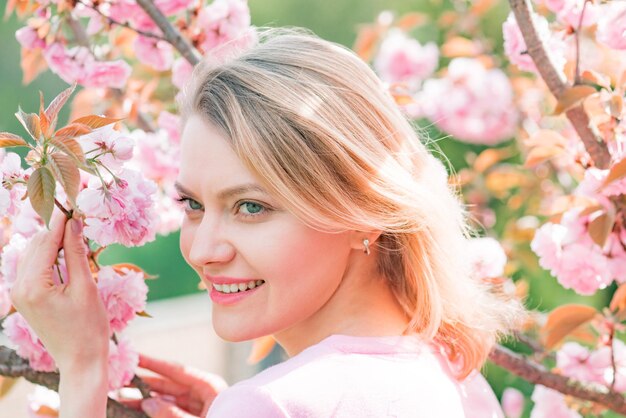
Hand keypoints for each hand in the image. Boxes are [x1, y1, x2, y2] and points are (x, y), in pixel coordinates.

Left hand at [10, 210, 109, 372]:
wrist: (80, 360)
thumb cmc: (88, 327)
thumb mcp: (86, 287)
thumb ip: (77, 253)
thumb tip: (73, 224)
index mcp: (32, 286)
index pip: (46, 242)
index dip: (61, 221)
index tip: (72, 202)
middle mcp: (18, 287)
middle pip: (36, 246)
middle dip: (57, 230)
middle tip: (79, 216)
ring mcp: (19, 294)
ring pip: (34, 255)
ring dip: (54, 243)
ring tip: (77, 233)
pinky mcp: (25, 298)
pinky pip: (35, 268)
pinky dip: (50, 257)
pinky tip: (68, 253)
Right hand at [128, 353, 227, 417]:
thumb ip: (172, 414)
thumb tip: (147, 402)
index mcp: (209, 387)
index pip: (177, 371)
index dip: (154, 364)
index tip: (134, 357)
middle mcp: (203, 395)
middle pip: (168, 386)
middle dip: (144, 385)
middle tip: (120, 381)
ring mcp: (198, 408)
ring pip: (166, 401)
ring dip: (145, 400)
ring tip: (121, 399)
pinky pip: (170, 413)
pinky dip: (155, 411)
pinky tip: (138, 411)